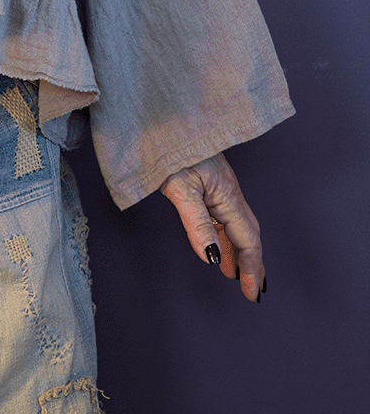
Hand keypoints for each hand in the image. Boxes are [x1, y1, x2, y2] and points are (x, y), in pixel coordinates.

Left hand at [160, 152, 265, 302]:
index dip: (252, 268)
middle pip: (248, 234)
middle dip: (252, 262)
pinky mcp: (209, 183)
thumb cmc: (170, 148)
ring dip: (238, 251)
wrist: (161, 121)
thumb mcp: (180, 189)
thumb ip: (197, 225)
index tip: (252, 292)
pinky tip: (218, 245)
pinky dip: (225, 236)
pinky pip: (223, 216)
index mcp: (228, 195)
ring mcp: (220, 187)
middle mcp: (229, 192)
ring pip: (235, 225)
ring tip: (235, 274)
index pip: (247, 239)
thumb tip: (213, 257)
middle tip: (252, 289)